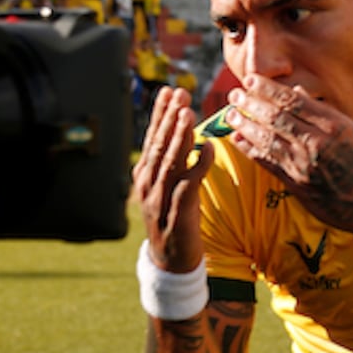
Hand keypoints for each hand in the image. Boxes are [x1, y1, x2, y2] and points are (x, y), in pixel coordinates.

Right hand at [132, 87, 212, 272]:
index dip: (159, 114)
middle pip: (158, 144)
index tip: (168, 91)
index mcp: (144, 174)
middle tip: (178, 93)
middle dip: (169, 117)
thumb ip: (171, 161)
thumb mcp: (166, 186)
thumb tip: (181, 131)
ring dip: (179, 135)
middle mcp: (148, 184)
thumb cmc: (173, 217)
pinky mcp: (178, 212)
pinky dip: (197, 164)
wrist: (170, 261)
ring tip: (187, 112)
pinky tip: (207, 148)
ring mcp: (160, 198)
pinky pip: (188, 183)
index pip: (152, 137)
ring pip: (169, 161)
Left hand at [225, 75, 352, 235]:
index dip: (269, 89)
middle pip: (277, 118)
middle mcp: (319, 144)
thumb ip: (323, 112)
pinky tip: (238, 139)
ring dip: (245, 125)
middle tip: (234, 94)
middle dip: (252, 104)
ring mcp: (305, 165)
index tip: (252, 80)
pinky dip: (250, 150)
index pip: (294, 101)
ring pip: (268, 139)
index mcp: (335, 127)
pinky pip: (268, 163)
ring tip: (230, 114)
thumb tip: (295, 91)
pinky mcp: (296, 184)